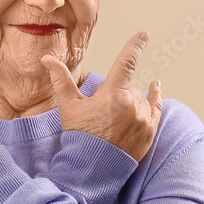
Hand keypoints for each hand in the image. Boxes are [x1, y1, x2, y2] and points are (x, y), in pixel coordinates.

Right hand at [41, 31, 162, 161]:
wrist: (92, 170)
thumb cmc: (79, 136)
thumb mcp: (69, 107)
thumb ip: (61, 80)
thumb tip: (46, 59)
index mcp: (113, 94)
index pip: (127, 61)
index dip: (135, 45)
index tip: (144, 34)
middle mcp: (133, 104)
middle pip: (129, 86)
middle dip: (118, 92)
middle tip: (102, 111)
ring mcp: (144, 118)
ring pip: (140, 98)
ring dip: (131, 101)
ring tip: (114, 118)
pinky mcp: (150, 131)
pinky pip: (156, 107)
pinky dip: (155, 98)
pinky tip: (155, 87)